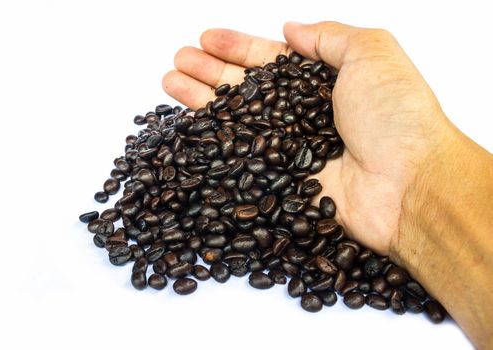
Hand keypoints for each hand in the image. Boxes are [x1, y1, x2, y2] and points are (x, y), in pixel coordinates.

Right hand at [162, 21, 449, 255]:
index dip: (238, 48)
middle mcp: (304, 114)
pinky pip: (241, 160)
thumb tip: (290, 30)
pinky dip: (213, 144)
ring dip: (202, 101)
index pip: (271, 61)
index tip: (206, 38)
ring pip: (237, 122)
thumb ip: (330, 36)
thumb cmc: (394, 115)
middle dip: (211, 72)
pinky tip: (188, 128)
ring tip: (170, 83)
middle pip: (247, 90)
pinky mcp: (283, 180)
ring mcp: (291, 149)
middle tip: (178, 61)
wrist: (408, 185)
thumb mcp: (372, 53)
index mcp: (323, 82)